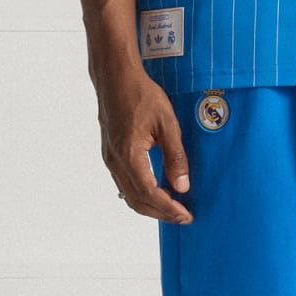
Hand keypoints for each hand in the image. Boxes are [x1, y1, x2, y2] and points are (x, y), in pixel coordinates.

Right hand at [94, 63, 191, 221]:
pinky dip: (140, 194)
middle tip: (183, 217)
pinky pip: (123, 183)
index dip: (169, 208)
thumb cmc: (141, 95)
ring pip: (128, 194)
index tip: (186, 215)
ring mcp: (110, 158)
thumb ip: (175, 157)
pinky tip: (156, 191)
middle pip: (136, 200)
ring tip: (172, 207)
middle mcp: (115, 161)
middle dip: (161, 213)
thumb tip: (182, 187)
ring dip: (150, 206)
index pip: (150, 194)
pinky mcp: (110, 154)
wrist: (115, 78)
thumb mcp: (167, 124)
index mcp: (129, 155)